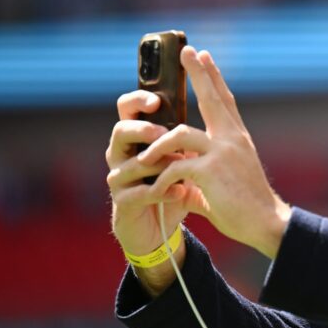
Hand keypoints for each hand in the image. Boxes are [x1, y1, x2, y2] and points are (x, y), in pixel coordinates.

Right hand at [106, 91, 194, 294]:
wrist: (161, 227)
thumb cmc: (173, 184)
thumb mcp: (183, 158)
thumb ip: (186, 136)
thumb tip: (209, 104)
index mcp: (137, 137)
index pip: (128, 109)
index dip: (138, 101)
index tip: (157, 100)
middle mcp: (122, 154)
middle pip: (120, 131)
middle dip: (142, 130)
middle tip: (162, 133)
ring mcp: (119, 179)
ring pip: (129, 164)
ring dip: (156, 164)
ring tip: (179, 166)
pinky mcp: (123, 202)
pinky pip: (136, 193)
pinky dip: (160, 192)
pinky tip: (179, 191)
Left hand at [135, 46, 291, 257]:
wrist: (266, 223)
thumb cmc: (245, 206)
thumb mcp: (220, 185)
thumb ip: (197, 179)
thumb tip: (178, 185)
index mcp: (237, 139)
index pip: (225, 100)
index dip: (213, 77)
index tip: (204, 55)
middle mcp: (232, 139)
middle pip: (213, 98)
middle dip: (198, 73)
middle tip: (186, 51)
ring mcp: (223, 152)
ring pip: (179, 134)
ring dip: (157, 146)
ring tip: (142, 159)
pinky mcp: (211, 170)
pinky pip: (175, 167)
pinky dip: (162, 179)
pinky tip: (157, 190)